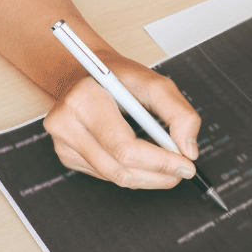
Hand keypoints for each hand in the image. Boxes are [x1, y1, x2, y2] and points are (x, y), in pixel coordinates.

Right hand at [44, 55, 201, 188]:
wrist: (86, 73)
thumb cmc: (120, 77)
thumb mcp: (155, 82)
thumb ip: (179, 113)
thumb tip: (188, 150)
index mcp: (84, 100)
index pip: (124, 147)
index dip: (160, 162)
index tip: (187, 165)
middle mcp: (66, 124)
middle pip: (119, 168)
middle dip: (158, 175)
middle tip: (183, 171)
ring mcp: (63, 143)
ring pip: (114, 177)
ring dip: (148, 177)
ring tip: (168, 165)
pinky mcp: (67, 156)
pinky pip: (107, 175)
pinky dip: (132, 171)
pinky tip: (144, 158)